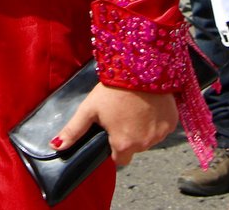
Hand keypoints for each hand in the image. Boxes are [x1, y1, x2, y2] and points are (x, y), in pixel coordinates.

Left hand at [52, 84, 177, 166]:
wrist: (142, 68)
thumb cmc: (113, 89)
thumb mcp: (89, 108)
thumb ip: (73, 130)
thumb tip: (56, 147)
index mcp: (123, 144)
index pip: (118, 159)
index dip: (114, 147)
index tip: (111, 131)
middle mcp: (144, 144)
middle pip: (134, 148)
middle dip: (128, 136)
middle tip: (121, 115)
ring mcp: (160, 134)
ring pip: (149, 139)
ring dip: (142, 129)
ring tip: (134, 108)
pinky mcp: (172, 123)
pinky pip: (162, 128)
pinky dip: (156, 120)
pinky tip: (148, 105)